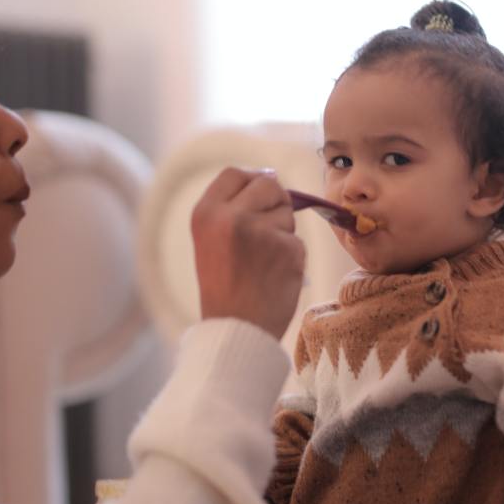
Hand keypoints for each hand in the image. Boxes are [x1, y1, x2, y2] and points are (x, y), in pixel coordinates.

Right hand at [191, 168, 305, 339]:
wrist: (236, 330)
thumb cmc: (224, 286)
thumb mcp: (211, 239)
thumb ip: (232, 207)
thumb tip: (270, 176)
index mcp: (206, 213)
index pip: (235, 173)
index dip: (250, 181)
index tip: (255, 200)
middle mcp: (232, 217)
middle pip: (268, 184)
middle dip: (274, 202)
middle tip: (263, 232)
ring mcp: (262, 232)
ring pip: (287, 212)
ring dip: (282, 232)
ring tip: (262, 261)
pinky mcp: (287, 250)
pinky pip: (297, 241)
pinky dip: (291, 256)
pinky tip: (274, 275)